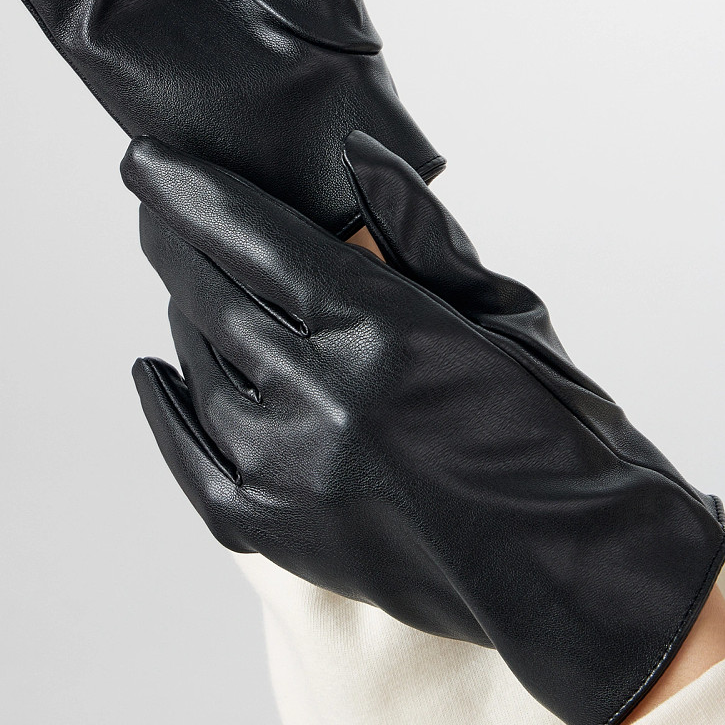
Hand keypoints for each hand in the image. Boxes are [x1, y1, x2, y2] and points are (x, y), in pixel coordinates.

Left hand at [120, 132, 724, 724]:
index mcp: (384, 329)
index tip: (148, 160)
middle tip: (155, 204)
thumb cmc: (555, 428)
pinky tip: (157, 373)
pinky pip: (194, 461)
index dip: (192, 192)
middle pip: (214, 295)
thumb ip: (418, 234)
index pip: (254, 237)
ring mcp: (296, 473)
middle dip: (175, 239)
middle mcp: (326, 399)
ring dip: (184, 313)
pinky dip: (168, 412)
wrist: (576, 566)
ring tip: (182, 277)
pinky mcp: (284, 534)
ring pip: (201, 371)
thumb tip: (360, 158)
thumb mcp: (503, 312)